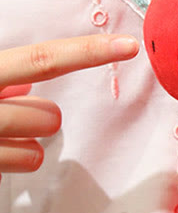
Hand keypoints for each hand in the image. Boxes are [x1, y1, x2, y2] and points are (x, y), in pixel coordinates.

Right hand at [0, 34, 138, 175]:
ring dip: (25, 144)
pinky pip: (23, 166)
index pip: (41, 60)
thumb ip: (3, 79)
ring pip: (37, 152)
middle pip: (50, 117)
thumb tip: (27, 86)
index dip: (88, 52)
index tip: (130, 46)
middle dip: (46, 119)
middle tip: (22, 118)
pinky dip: (13, 161)